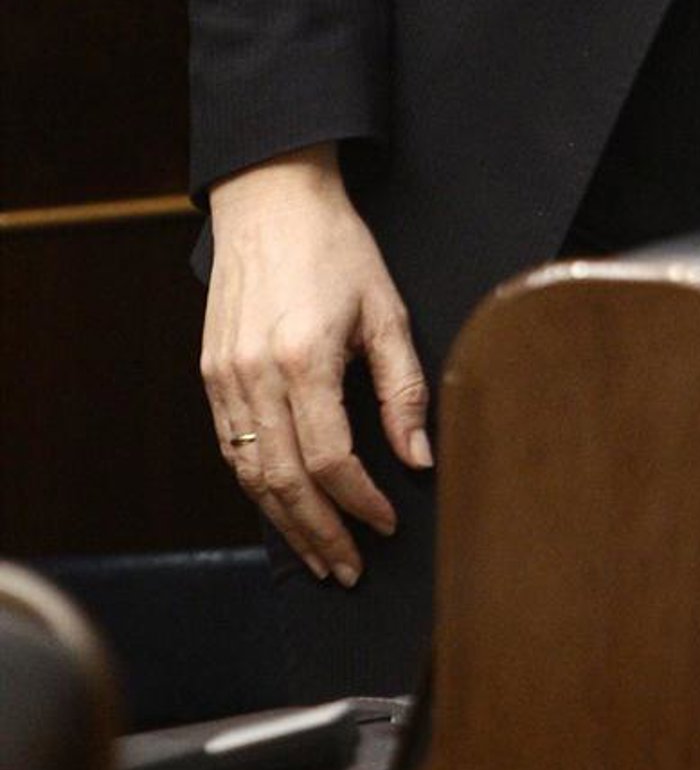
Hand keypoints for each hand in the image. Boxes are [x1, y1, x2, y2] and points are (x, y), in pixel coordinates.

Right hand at [203, 145, 431, 584]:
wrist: (270, 200)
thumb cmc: (335, 248)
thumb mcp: (387, 310)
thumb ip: (403, 388)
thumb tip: (419, 459)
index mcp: (303, 359)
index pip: (330, 459)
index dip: (360, 503)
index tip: (387, 524)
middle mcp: (254, 376)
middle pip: (284, 483)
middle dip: (319, 535)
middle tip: (350, 569)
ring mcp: (225, 379)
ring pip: (250, 476)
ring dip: (286, 524)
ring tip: (319, 558)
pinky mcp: (210, 376)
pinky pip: (230, 449)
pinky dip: (258, 488)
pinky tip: (284, 508)